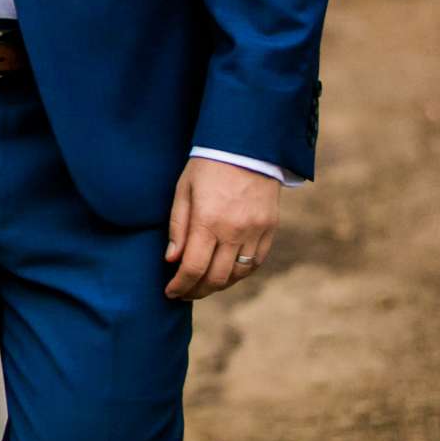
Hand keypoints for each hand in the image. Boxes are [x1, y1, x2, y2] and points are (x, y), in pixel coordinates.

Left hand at [164, 157, 279, 300]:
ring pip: (237, 274)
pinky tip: (226, 273)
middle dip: (197, 290)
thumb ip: (178, 227)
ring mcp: (255, 231)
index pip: (193, 267)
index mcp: (208, 220)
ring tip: (202, 284)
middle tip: (184, 293)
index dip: (180, 285)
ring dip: (218, 285)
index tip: (170, 292)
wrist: (247, 147)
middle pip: (216, 277)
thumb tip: (172, 260)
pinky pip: (255, 263)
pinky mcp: (269, 229)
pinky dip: (240, 273)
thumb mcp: (184, 190)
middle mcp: (234, 230)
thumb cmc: (207, 166)